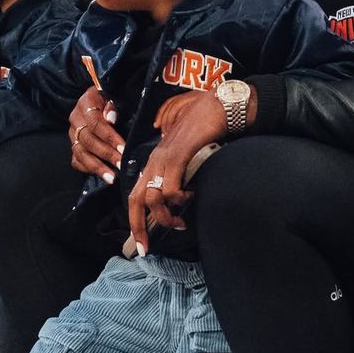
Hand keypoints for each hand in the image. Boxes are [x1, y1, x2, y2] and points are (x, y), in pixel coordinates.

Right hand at [68, 87, 123, 183]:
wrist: (98, 99)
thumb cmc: (110, 98)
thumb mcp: (113, 96)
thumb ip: (113, 105)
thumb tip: (111, 118)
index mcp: (85, 103)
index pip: (95, 123)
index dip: (110, 137)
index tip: (123, 149)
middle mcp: (75, 118)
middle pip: (88, 140)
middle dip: (106, 154)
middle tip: (121, 165)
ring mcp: (72, 133)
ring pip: (80, 152)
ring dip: (97, 167)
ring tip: (112, 178)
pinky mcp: (73, 144)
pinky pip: (76, 160)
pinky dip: (87, 168)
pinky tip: (101, 175)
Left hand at [128, 89, 234, 255]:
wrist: (218, 103)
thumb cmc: (204, 118)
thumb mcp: (185, 140)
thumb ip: (175, 150)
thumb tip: (173, 161)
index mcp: (156, 158)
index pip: (137, 191)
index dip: (135, 217)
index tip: (142, 241)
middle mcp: (155, 159)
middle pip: (136, 198)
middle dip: (138, 227)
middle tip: (146, 248)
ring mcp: (165, 157)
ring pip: (152, 197)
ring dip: (165, 216)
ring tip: (181, 221)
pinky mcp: (178, 156)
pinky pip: (170, 188)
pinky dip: (178, 199)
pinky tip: (191, 196)